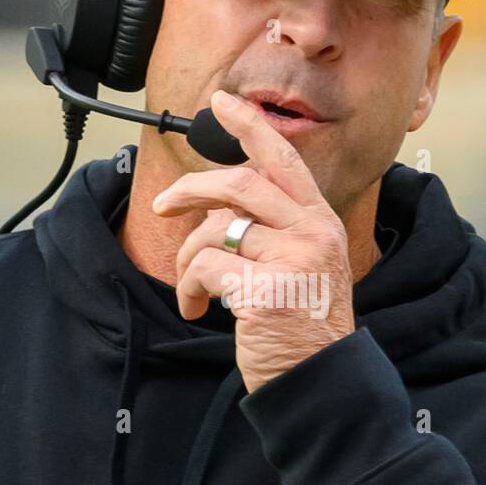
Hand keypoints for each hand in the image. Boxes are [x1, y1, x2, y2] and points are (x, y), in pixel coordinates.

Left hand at [151, 90, 355, 393]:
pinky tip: (195, 308)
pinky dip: (188, 288)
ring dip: (187, 259)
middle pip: (238, 184)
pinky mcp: (266, 290)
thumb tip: (214, 205)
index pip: (283, 159)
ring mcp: (293, 259)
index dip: (249, 126)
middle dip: (190, 189)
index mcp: (321, 222)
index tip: (221, 103)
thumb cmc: (302, 327)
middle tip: (164, 206)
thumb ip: (272, 230)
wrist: (320, 381)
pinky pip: (204, 268)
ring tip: (192, 289)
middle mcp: (312, 232)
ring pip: (214, 230)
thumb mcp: (302, 267)